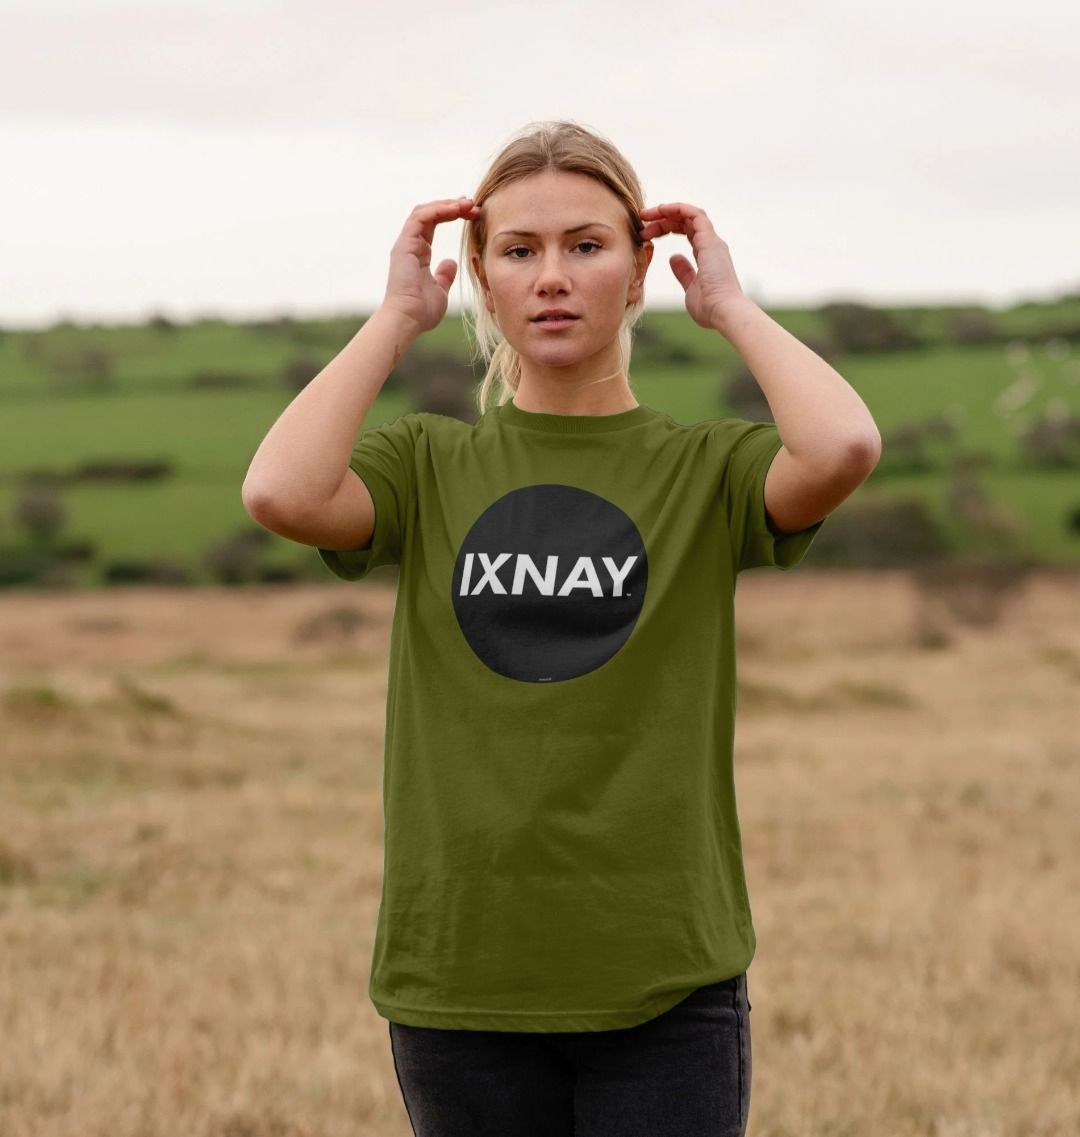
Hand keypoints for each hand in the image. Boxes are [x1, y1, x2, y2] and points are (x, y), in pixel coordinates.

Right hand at [381, 197, 480, 334]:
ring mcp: (405, 244)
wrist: (407, 319)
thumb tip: (452, 262)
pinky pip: (420, 217)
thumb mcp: (440, 290)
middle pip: (429, 213)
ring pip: (424, 211)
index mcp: (418, 253)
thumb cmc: (421, 311)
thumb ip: (445, 275)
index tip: (471, 213)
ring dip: (447, 204)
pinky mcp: (404, 245)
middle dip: (452, 206)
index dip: (451, 214)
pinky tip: (456, 209)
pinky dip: (438, 210)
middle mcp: (410, 245)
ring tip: (467, 204)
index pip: (433, 223)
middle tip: (473, 205)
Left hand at [638, 203, 746, 330]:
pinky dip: (677, 208)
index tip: (646, 234)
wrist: (723, 312)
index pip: (687, 232)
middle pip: (685, 222)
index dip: (666, 228)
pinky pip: (694, 214)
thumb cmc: (709, 307)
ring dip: (666, 212)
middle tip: (641, 225)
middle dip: (662, 220)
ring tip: (645, 216)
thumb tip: (673, 259)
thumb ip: (683, 272)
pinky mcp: (710, 241)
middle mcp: (711, 244)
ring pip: (689, 215)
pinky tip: (661, 210)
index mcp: (707, 255)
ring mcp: (711, 241)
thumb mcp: (690, 287)